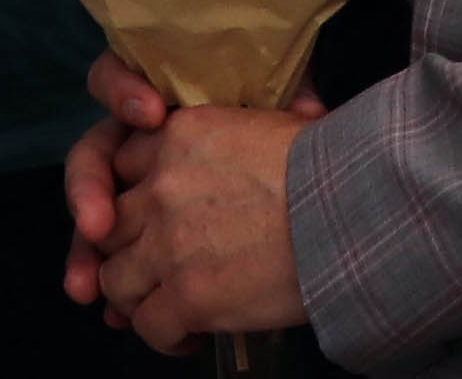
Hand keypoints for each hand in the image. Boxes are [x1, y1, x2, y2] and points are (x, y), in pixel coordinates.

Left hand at [67, 54, 315, 353]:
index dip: (131, 195)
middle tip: (153, 271)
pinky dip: (166, 338)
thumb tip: (265, 133)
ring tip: (167, 308)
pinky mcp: (186, 296)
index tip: (148, 217)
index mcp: (179, 134)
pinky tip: (192, 336)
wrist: (352, 211)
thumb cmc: (329, 165)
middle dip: (126, 251)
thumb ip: (232, 134)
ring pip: (116, 280)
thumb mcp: (269, 124)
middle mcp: (160, 186)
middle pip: (109, 226)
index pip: (120, 164)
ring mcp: (167, 243)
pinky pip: (148, 326)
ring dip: (138, 298)